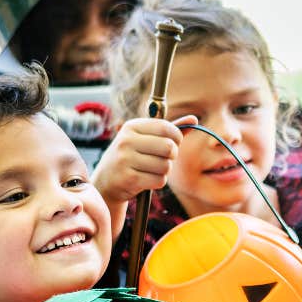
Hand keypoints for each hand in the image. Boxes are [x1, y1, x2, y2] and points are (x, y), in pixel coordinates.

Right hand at [92, 114, 196, 236]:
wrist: (107, 180)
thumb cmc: (132, 156)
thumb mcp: (146, 139)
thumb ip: (170, 130)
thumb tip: (194, 119)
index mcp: (132, 126)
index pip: (166, 128)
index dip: (177, 138)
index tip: (173, 143)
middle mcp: (127, 140)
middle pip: (169, 148)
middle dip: (172, 156)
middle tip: (163, 158)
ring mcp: (126, 159)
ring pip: (166, 166)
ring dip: (164, 171)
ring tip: (152, 169)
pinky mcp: (129, 178)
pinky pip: (159, 180)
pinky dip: (158, 182)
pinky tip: (147, 179)